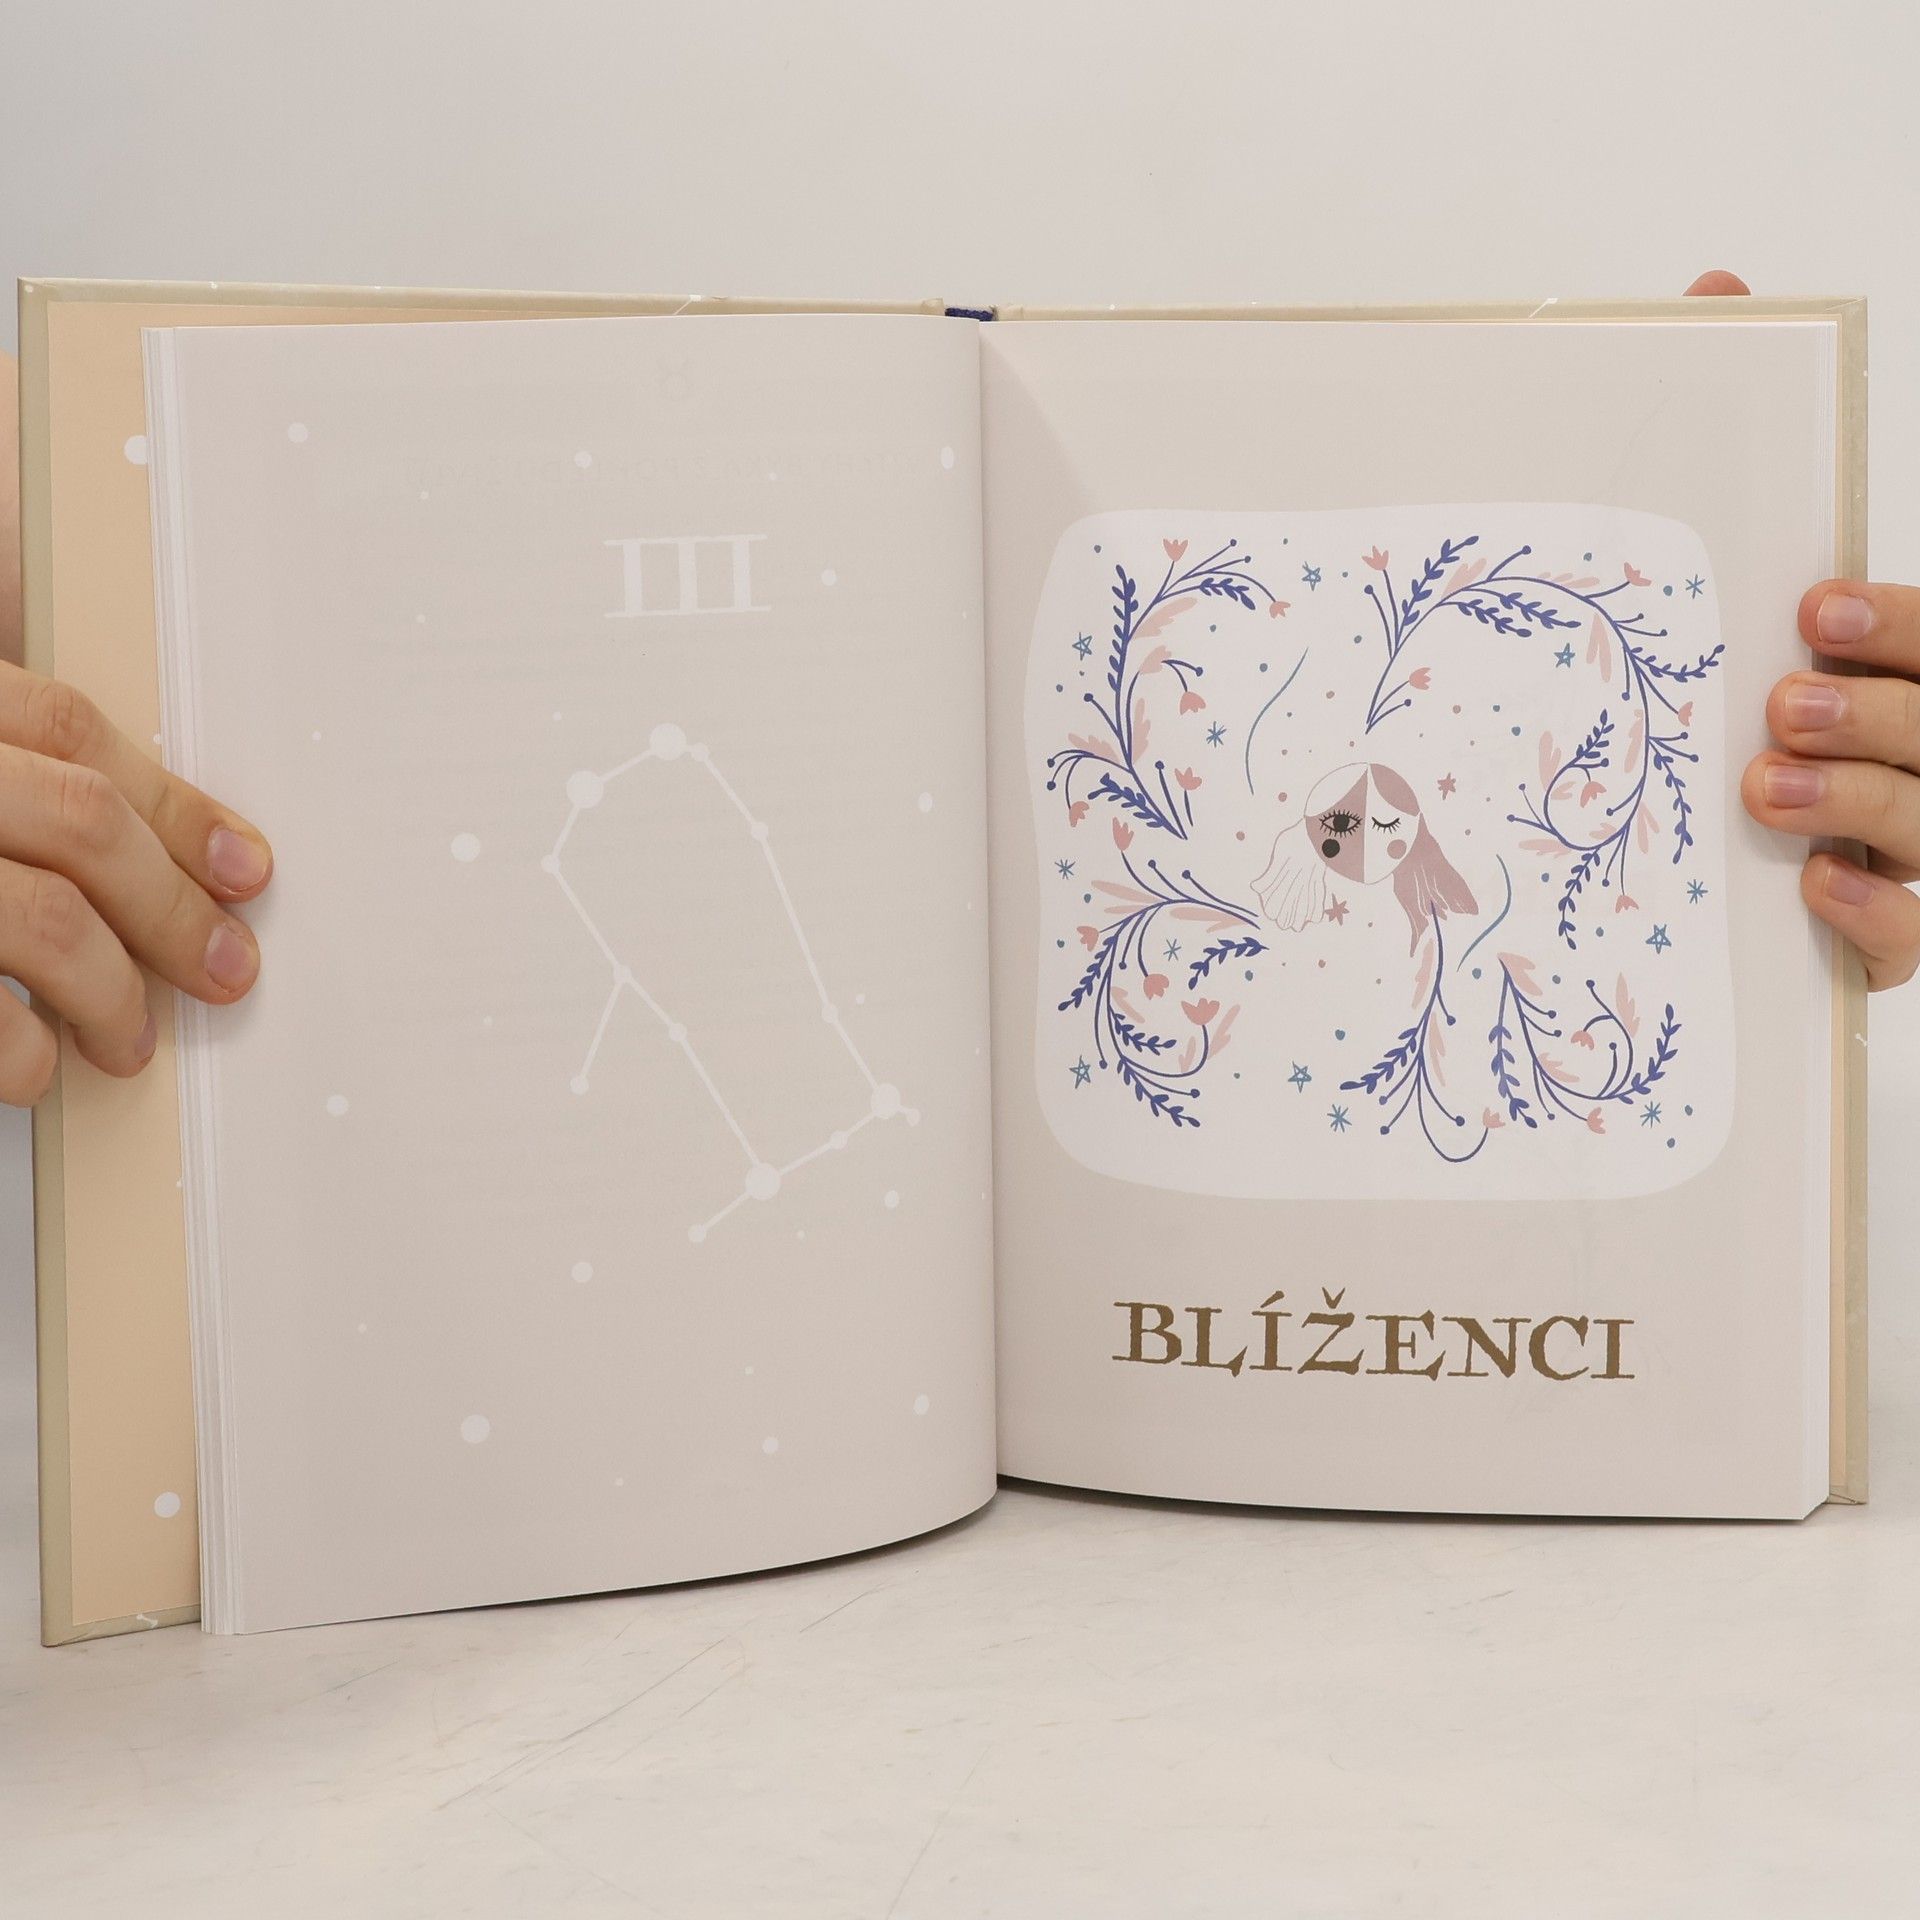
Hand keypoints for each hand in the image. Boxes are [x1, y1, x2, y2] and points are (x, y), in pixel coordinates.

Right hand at [0, 348, 272, 1104]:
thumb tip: (120, 811)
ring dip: (111, 993)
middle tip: (220, 968)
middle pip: (79, 822)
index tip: (239, 866)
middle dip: (171, 910)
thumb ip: (1, 746)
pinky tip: (32, 1067)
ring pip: (40, 919)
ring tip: (127, 1039)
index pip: (69, 730)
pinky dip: (18, 1052)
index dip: (174, 804)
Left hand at [1686, 271, 1919, 988]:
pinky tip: (1812, 884)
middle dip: (1883, 710)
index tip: (1809, 608)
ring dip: (1859, 797)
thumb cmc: (1703, 700)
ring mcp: (1919, 847)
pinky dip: (1873, 912)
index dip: (1895, 622)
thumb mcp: (1709, 589)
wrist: (1683, 863)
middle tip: (1780, 700)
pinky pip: (1913, 939)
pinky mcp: (1889, 939)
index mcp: (1897, 668)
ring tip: (1762, 783)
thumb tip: (1721, 283)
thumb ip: (1731, 454)